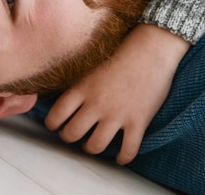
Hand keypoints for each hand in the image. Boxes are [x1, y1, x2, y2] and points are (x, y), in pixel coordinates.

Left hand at [45, 24, 189, 163]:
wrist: (152, 47)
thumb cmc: (123, 50)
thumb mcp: (93, 64)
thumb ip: (81, 82)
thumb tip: (67, 95)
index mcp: (83, 87)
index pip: (56, 114)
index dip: (52, 124)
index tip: (55, 125)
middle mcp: (97, 103)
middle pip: (72, 134)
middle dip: (69, 137)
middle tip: (73, 135)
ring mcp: (117, 114)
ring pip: (95, 146)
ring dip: (91, 148)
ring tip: (92, 144)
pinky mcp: (138, 121)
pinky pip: (128, 150)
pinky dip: (123, 158)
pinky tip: (120, 157)